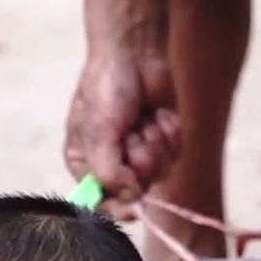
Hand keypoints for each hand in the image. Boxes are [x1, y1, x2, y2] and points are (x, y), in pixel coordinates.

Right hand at [63, 48, 181, 213]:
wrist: (135, 52)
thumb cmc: (106, 89)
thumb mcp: (97, 133)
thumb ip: (107, 173)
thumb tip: (132, 199)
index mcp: (85, 164)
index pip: (100, 203)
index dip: (118, 208)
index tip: (133, 207)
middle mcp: (112, 163)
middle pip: (135, 192)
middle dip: (138, 161)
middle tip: (133, 135)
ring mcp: (140, 153)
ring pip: (159, 174)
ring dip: (153, 143)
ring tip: (143, 119)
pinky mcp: (164, 141)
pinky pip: (175, 153)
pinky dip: (168, 132)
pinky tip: (157, 113)